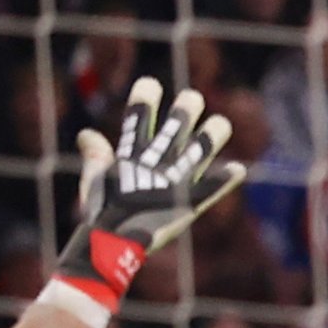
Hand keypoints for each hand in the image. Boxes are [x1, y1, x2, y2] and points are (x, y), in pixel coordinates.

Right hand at [57, 76, 246, 307]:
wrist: (112, 244)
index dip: (144, 98)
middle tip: (193, 98)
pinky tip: (240, 169)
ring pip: (198, 153)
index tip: (150, 83)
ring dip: (212, 137)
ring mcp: (173, 183)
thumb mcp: (96, 181)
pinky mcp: (188, 204)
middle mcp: (155, 165)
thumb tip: (87, 134)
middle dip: (184, 111)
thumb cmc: (102, 214)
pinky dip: (225, 180)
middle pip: (174, 129)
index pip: (137, 119)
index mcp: (130, 157)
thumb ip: (97, 156)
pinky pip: (211, 190)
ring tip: (222, 123)